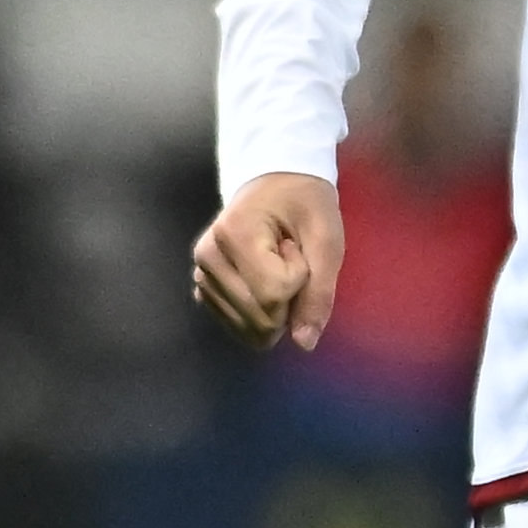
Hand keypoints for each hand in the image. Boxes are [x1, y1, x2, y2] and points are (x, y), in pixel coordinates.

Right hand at [189, 171, 343, 353]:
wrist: (276, 183)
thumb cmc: (305, 205)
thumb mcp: (327, 240)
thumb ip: (319, 293)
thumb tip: (304, 344)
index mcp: (233, 235)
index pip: (275, 293)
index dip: (301, 280)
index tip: (298, 248)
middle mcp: (207, 257)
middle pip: (259, 315)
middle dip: (290, 300)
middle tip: (290, 259)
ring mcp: (200, 273)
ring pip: (247, 324)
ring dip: (276, 307)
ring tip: (275, 265)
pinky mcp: (203, 287)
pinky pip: (236, 321)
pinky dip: (260, 314)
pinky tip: (262, 281)